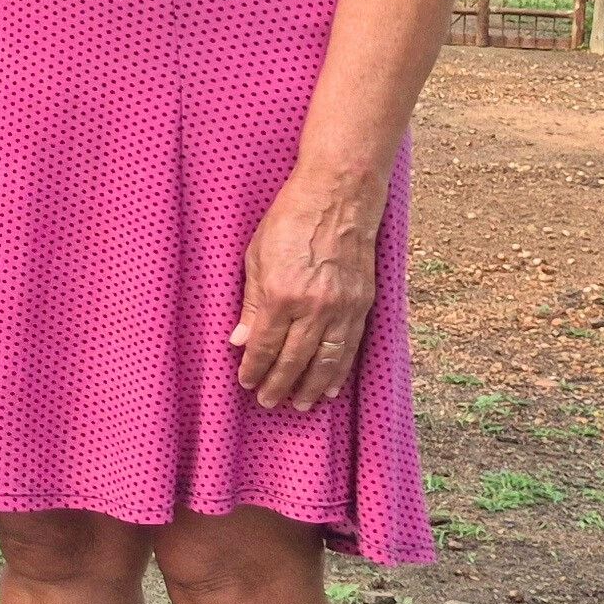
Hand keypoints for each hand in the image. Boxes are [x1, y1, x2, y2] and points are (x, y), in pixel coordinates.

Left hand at [230, 170, 381, 411]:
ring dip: (312, 387)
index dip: (254, 368)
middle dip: (280, 385)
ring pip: (326, 361)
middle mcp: (314, 308)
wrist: (338, 199)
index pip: (265, 346)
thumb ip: (250, 303)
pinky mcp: (362, 304)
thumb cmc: (289, 221)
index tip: (246, 383)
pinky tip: (331, 386)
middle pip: (294, 360)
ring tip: (301, 405)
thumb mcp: (256, 257)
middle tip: (269, 403)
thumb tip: (240, 340)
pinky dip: (341, 371)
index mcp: (281, 295)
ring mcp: (342, 309)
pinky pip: (350, 347)